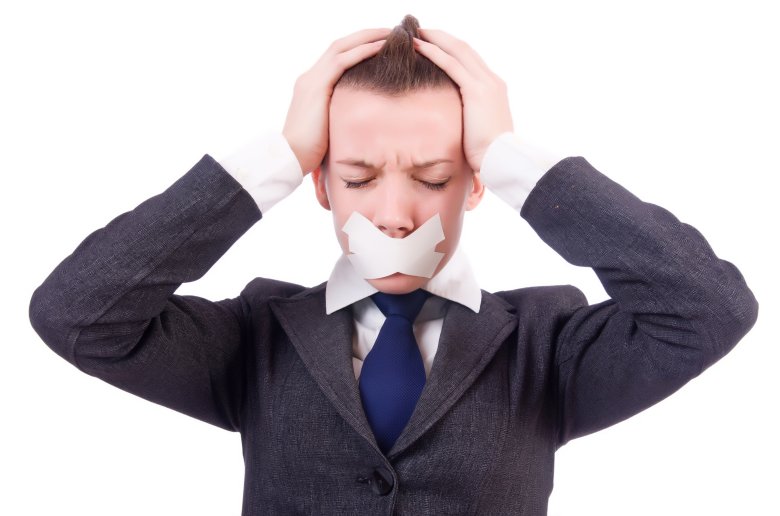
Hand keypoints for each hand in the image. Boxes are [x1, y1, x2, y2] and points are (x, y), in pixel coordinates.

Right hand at [282, 28, 390, 174]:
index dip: (357, 47)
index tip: (379, 45)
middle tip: (390, 32)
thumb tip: (359, 125)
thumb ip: (339, 118)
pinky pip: (342, 61)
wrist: (290, 158)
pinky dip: (363, 51)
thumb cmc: (309, 153)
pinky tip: (381, 47)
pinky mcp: (317, 87)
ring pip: (342, 47)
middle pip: (340, 45)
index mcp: (311, 87)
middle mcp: (309, 78)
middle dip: (365, 36)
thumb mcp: (328, 129)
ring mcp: (311, 80)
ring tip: (391, 33)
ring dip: (368, 37)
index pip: (336, 57)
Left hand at [413, 29, 513, 172]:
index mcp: (494, 89)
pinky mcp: (476, 91)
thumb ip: (469, 118)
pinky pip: (452, 64)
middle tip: (421, 30)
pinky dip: (434, 52)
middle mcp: (492, 81)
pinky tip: (419, 47)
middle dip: (442, 37)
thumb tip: (454, 124)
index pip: (470, 60)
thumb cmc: (488, 154)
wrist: (501, 161)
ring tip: (415, 33)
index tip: (434, 44)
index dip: (451, 49)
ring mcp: (486, 84)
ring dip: (435, 39)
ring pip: (457, 51)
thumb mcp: (478, 131)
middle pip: (464, 49)